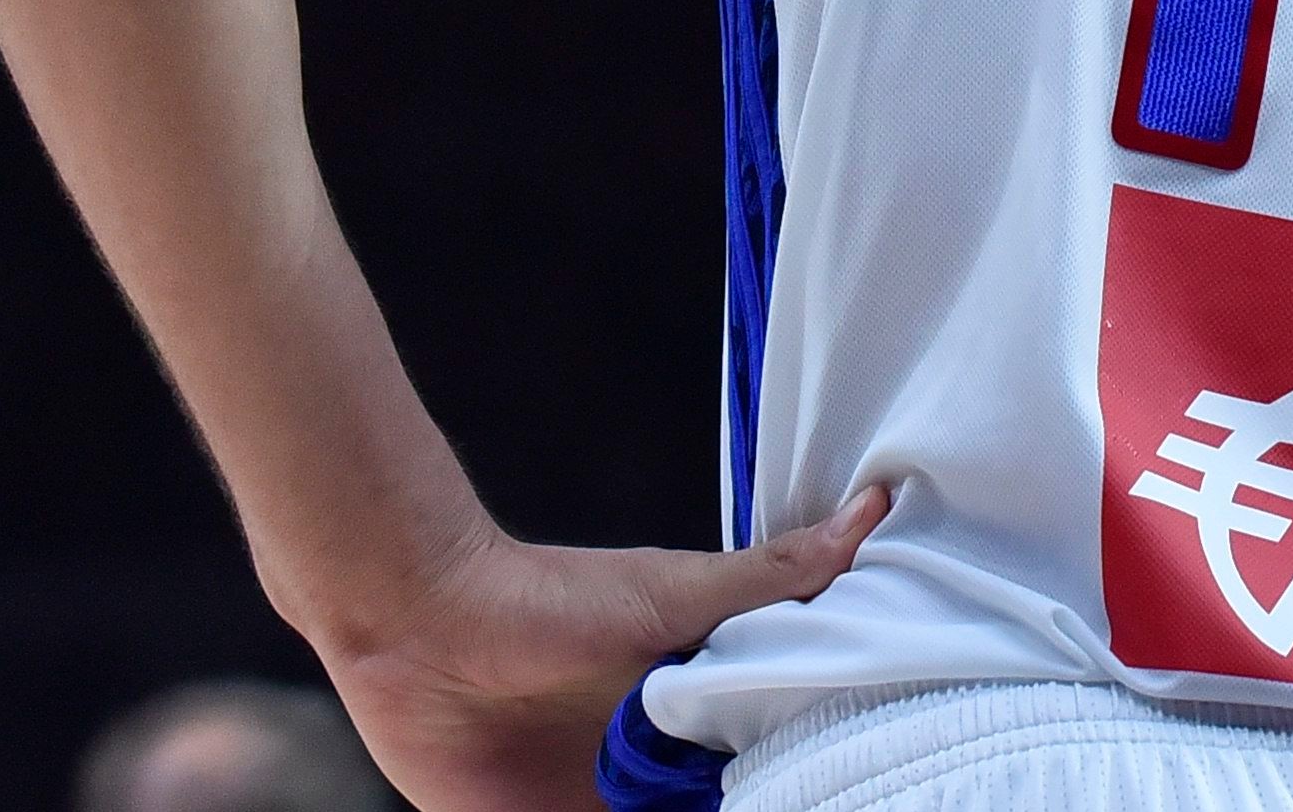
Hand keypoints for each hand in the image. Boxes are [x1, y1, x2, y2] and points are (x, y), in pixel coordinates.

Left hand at [319, 486, 889, 810]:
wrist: (417, 624)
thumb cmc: (547, 597)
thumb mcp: (675, 593)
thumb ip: (774, 576)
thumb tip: (875, 510)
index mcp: (693, 713)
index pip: (767, 763)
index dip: (801, 779)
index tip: (847, 785)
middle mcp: (648, 767)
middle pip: (723, 804)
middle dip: (760, 806)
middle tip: (796, 808)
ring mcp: (593, 805)